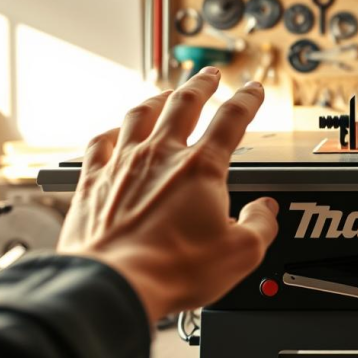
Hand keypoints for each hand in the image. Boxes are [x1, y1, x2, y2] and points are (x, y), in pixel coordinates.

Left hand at [58, 68, 278, 321]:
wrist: (113, 283)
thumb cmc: (173, 269)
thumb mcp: (239, 254)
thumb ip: (259, 225)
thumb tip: (265, 211)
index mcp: (201, 168)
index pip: (231, 120)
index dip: (247, 100)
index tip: (252, 90)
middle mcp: (160, 155)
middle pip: (184, 103)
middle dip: (201, 84)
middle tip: (209, 75)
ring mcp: (122, 164)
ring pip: (141, 114)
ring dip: (157, 99)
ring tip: (165, 93)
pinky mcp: (92, 181)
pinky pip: (100, 143)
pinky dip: (111, 132)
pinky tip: (113, 132)